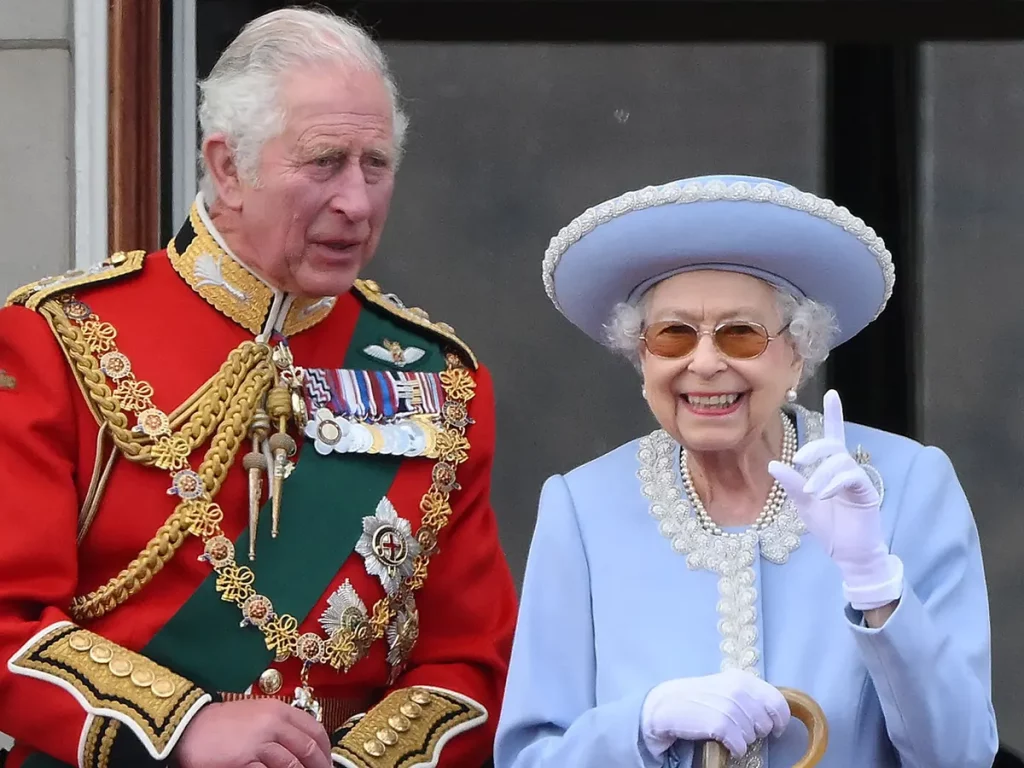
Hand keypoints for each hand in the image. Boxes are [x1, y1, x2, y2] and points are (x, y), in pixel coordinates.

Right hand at [174, 699, 331, 767]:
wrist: (188, 726)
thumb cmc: (223, 723)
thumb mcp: (257, 714)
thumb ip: (280, 726)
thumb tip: (302, 745)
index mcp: (279, 710)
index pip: (314, 729)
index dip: (325, 750)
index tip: (327, 763)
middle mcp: (273, 723)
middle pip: (307, 748)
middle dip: (319, 766)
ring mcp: (259, 742)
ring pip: (292, 764)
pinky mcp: (244, 760)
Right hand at [640, 669, 789, 758]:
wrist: (665, 705)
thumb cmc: (697, 700)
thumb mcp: (725, 689)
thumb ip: (748, 696)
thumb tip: (774, 713)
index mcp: (742, 679)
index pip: (777, 702)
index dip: (780, 720)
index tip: (775, 729)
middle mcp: (737, 690)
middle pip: (767, 722)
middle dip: (758, 731)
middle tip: (741, 730)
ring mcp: (728, 706)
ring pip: (754, 735)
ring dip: (743, 740)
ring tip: (727, 734)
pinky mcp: (719, 724)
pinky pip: (741, 745)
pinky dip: (735, 749)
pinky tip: (724, 743)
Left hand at [768, 389, 902, 609]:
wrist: (849, 555)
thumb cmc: (829, 528)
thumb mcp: (804, 504)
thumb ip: (792, 484)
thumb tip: (773, 463)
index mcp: (831, 469)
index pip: (833, 437)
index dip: (833, 415)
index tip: (832, 393)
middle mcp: (847, 469)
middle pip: (833, 444)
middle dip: (815, 447)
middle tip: (799, 460)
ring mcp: (858, 480)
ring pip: (840, 461)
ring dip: (822, 473)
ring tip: (812, 492)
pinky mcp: (866, 493)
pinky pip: (851, 477)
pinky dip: (835, 482)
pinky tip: (824, 494)